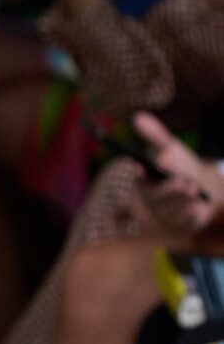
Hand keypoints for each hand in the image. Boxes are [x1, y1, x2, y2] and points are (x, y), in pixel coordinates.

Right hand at [133, 110, 223, 237]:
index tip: (141, 168)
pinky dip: (191, 211)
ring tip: (193, 189)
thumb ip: (155, 134)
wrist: (205, 188)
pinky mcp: (177, 227)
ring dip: (182, 199)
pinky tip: (197, 204)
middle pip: (154, 198)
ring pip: (170, 210)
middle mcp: (148, 201)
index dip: (139, 176)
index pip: (138, 179)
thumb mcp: (171, 148)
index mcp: (143, 181)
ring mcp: (162, 216)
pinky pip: (183, 221)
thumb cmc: (182, 167)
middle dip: (168, 190)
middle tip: (182, 182)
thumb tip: (137, 117)